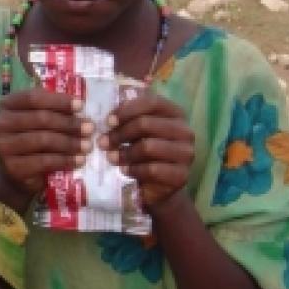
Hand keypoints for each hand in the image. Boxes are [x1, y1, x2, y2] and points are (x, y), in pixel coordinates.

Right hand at [0, 88, 92, 199]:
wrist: (17, 174)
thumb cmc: (32, 140)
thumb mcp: (38, 121)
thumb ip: (52, 109)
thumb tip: (80, 106)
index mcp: (6, 105)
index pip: (33, 97)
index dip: (59, 101)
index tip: (81, 105)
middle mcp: (0, 123)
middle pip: (40, 118)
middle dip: (69, 123)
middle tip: (90, 128)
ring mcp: (3, 146)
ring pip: (43, 140)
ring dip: (70, 142)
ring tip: (87, 145)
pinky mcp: (11, 167)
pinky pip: (44, 161)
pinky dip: (65, 160)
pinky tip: (79, 160)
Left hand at [99, 93, 194, 213]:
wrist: (154, 186)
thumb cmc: (141, 152)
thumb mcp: (134, 132)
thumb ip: (126, 118)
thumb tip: (108, 114)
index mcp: (175, 113)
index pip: (152, 102)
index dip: (127, 109)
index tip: (108, 121)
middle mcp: (185, 131)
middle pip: (146, 123)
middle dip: (119, 133)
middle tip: (102, 142)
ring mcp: (186, 154)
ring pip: (148, 146)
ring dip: (124, 153)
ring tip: (111, 157)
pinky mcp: (182, 175)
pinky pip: (152, 169)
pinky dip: (134, 169)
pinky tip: (124, 170)